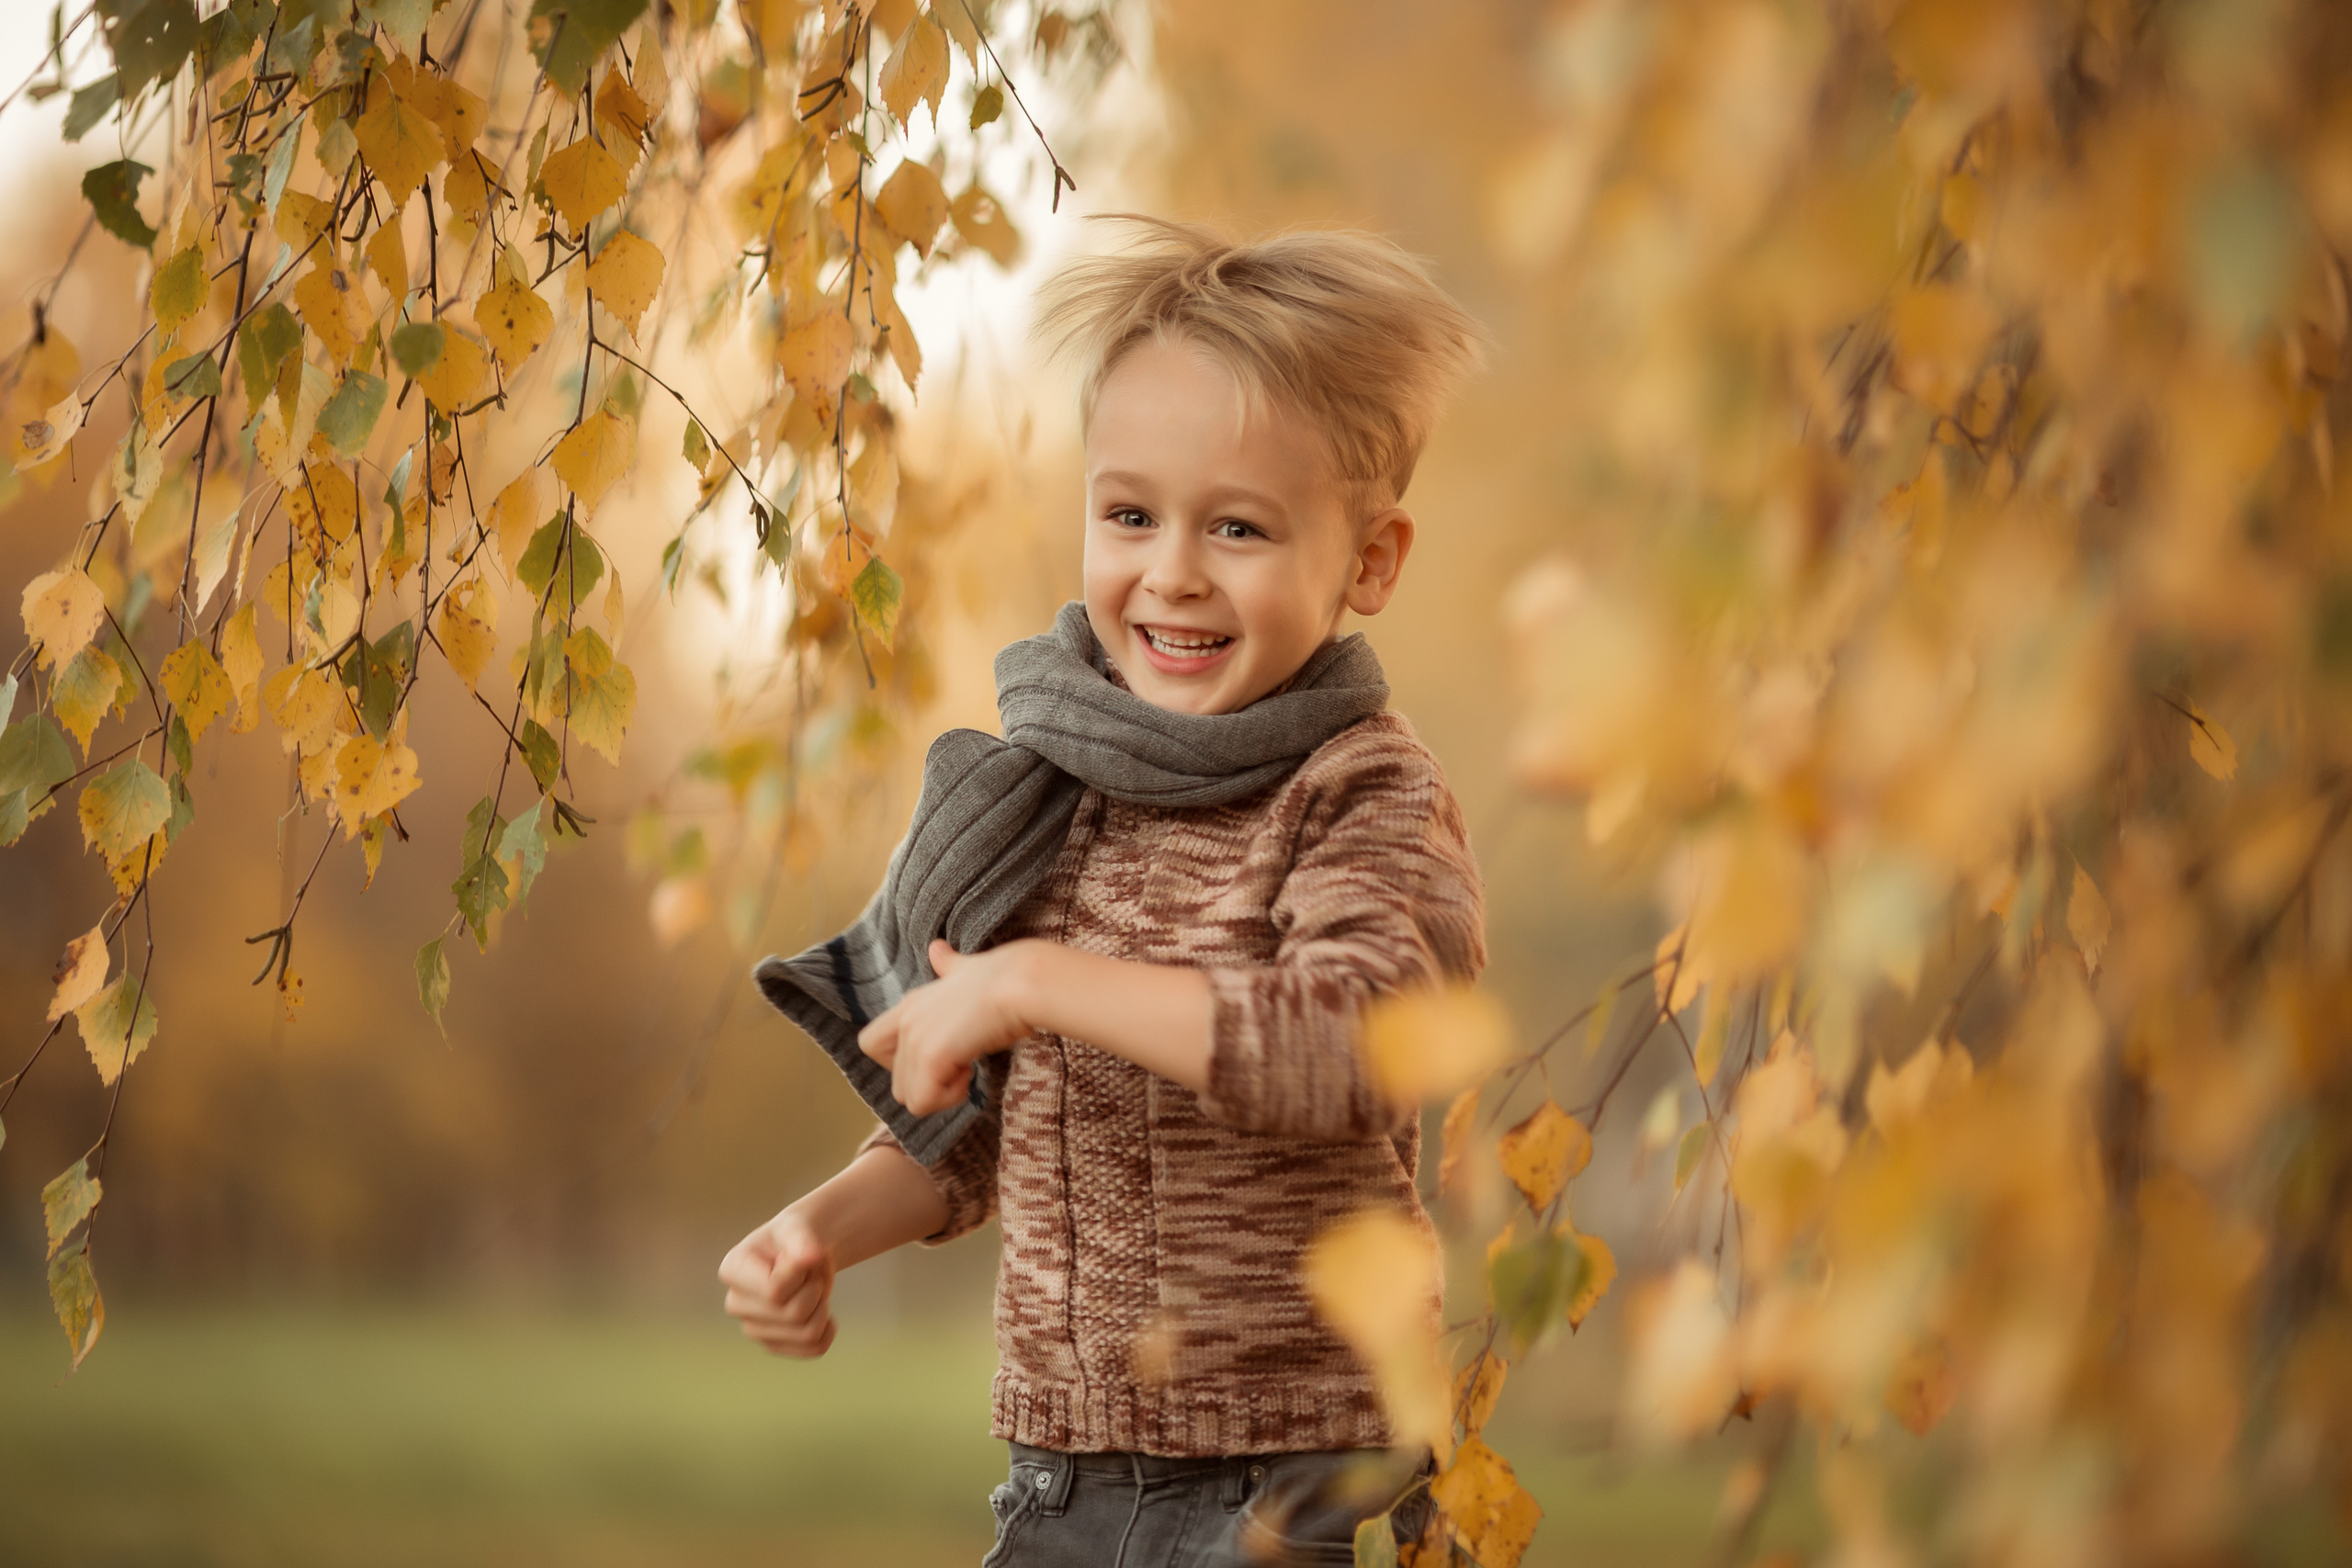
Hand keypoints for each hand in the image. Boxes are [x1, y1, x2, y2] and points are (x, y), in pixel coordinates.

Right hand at [718, 1207, 836, 1356]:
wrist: (802, 1255)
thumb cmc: (795, 1238)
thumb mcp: (798, 1227)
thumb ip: (802, 1239)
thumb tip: (810, 1256)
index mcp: (732, 1270)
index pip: (774, 1291)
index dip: (800, 1274)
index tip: (800, 1257)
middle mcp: (735, 1303)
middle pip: (793, 1313)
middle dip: (814, 1289)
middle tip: (808, 1273)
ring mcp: (752, 1329)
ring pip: (807, 1333)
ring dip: (822, 1307)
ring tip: (812, 1289)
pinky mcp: (773, 1345)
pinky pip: (814, 1348)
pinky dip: (828, 1330)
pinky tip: (821, 1311)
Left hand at [858, 939, 1034, 1114]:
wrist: (1024, 982)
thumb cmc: (1007, 976)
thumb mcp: (968, 969)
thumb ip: (949, 965)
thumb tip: (936, 949)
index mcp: (911, 1004)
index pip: (872, 1044)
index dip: (901, 1061)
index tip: (940, 1053)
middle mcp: (905, 1021)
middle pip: (896, 1081)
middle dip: (928, 1084)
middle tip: (961, 1064)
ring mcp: (914, 1038)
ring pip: (908, 1097)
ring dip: (940, 1092)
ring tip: (968, 1067)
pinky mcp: (930, 1056)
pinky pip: (923, 1102)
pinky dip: (948, 1097)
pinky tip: (971, 1073)